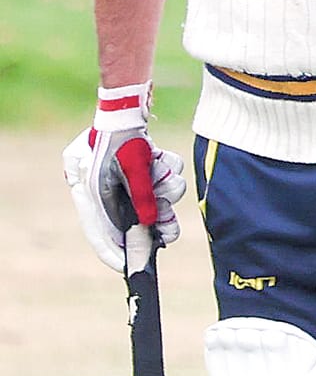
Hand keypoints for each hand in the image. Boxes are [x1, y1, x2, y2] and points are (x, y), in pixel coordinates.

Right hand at [62, 84, 185, 272]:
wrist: (128, 106)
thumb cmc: (124, 138)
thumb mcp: (132, 171)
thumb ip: (142, 198)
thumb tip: (152, 225)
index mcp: (88, 193)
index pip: (99, 232)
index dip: (115, 252)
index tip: (130, 269)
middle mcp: (104, 188)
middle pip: (134, 221)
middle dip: (155, 223)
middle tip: (166, 228)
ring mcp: (124, 177)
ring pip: (156, 200)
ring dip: (164, 192)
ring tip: (159, 174)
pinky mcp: (143, 167)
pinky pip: (164, 180)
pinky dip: (167, 173)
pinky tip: (159, 158)